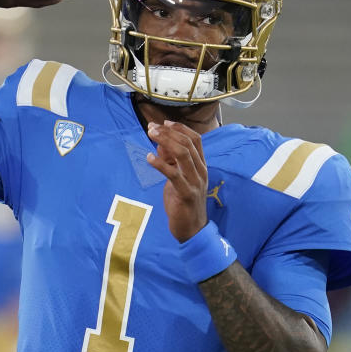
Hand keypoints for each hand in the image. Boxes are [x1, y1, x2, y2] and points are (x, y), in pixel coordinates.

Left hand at [146, 120, 208, 241]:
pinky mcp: (186, 193)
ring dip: (165, 141)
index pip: (196, 139)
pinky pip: (173, 174)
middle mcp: (201, 171)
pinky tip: (149, 158)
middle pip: (187, 143)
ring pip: (183, 154)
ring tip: (151, 135)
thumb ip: (170, 161)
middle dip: (168, 132)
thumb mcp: (177, 178)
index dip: (180, 128)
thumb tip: (160, 144)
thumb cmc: (183, 203)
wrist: (192, 229)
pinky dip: (160, 163)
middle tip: (152, 127)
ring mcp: (195, 182)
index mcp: (201, 165)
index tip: (164, 122)